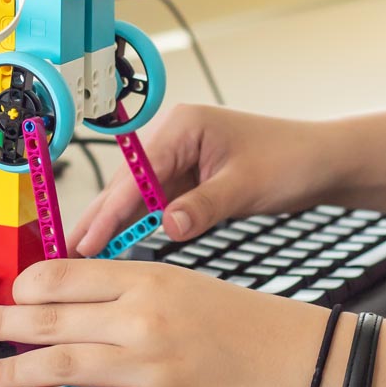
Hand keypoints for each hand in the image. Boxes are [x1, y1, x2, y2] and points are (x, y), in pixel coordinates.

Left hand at [0, 258, 335, 386]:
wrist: (296, 360)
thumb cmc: (245, 322)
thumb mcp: (184, 283)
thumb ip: (129, 288)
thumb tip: (71, 297)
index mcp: (148, 278)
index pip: (64, 275)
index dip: (23, 286)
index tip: (8, 293)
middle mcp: (141, 318)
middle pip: (49, 318)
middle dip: (5, 323)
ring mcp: (146, 366)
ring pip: (58, 364)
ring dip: (16, 368)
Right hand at [71, 104, 340, 255]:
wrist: (320, 161)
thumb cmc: (290, 160)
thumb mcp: (246, 186)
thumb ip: (204, 206)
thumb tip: (168, 227)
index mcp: (183, 126)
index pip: (134, 175)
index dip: (108, 213)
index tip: (86, 243)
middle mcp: (173, 137)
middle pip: (124, 184)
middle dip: (98, 220)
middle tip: (65, 256)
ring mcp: (177, 157)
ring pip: (134, 197)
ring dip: (112, 226)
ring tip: (80, 259)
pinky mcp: (186, 177)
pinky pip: (152, 204)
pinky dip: (136, 226)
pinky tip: (116, 249)